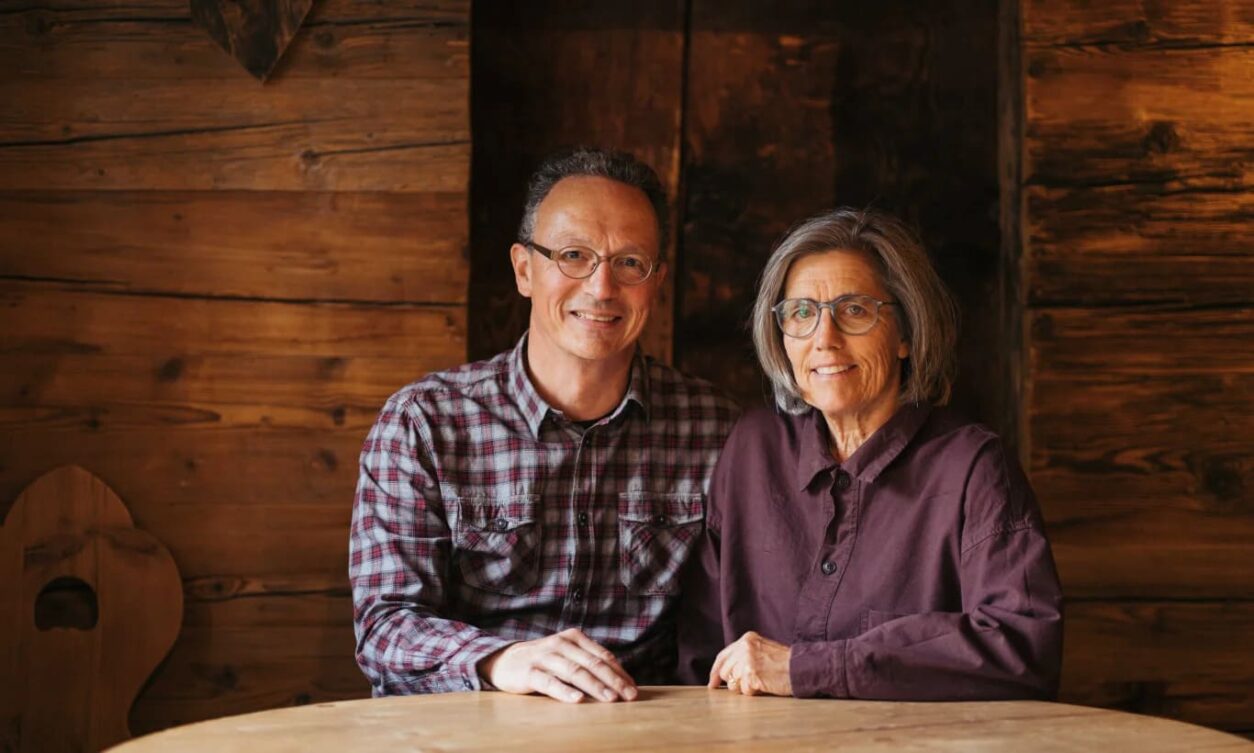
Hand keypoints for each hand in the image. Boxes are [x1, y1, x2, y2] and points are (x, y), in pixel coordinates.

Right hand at [478, 628, 638, 702]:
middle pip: (593, 664)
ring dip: (595, 686)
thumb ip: (588, 662)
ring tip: (610, 699)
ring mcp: (545, 657)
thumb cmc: (544, 660)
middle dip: (614, 681)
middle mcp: (562, 644)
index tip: (633, 689)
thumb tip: (619, 680)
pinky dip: (564, 691)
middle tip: (630, 696)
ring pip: (575, 672)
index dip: (620, 673)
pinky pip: (550, 682)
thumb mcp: (567, 655)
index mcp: (575, 638)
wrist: (505, 660)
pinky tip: (577, 700)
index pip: (603, 656)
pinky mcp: (530, 672)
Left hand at [707, 631, 792, 695]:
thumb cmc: (784, 662)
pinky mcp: (752, 674)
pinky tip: (764, 685)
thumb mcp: (762, 649)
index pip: (723, 656)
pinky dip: (753, 692)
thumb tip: (725, 672)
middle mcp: (744, 647)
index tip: (712, 683)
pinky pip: (744, 691)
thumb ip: (744, 655)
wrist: (801, 667)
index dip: (715, 671)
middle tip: (749, 683)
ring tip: (760, 681)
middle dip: (733, 682)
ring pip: (733, 683)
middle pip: (725, 672)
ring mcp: (747, 660)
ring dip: (745, 688)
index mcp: (747, 639)